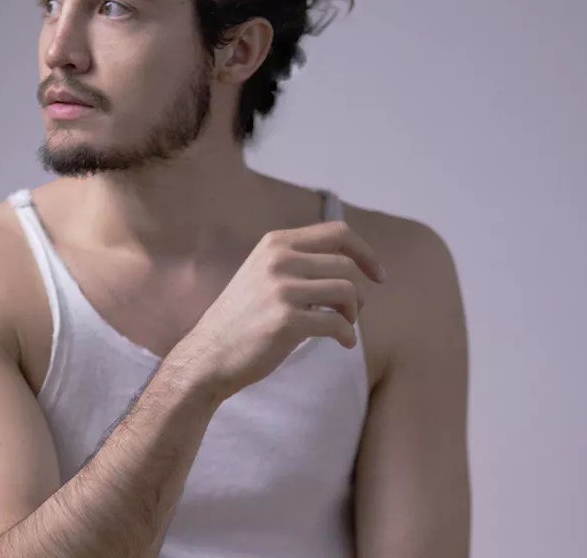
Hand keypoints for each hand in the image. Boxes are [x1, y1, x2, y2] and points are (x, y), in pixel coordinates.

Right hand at [169, 220, 385, 400]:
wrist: (209, 354)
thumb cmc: (242, 318)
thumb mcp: (263, 273)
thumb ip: (298, 262)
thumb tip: (350, 263)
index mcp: (275, 243)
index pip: (337, 232)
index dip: (365, 251)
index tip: (378, 274)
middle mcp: (278, 259)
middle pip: (346, 266)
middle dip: (358, 293)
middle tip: (351, 313)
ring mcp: (282, 289)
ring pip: (347, 292)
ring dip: (354, 314)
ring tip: (344, 326)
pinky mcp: (287, 321)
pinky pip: (337, 323)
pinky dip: (347, 335)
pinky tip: (342, 343)